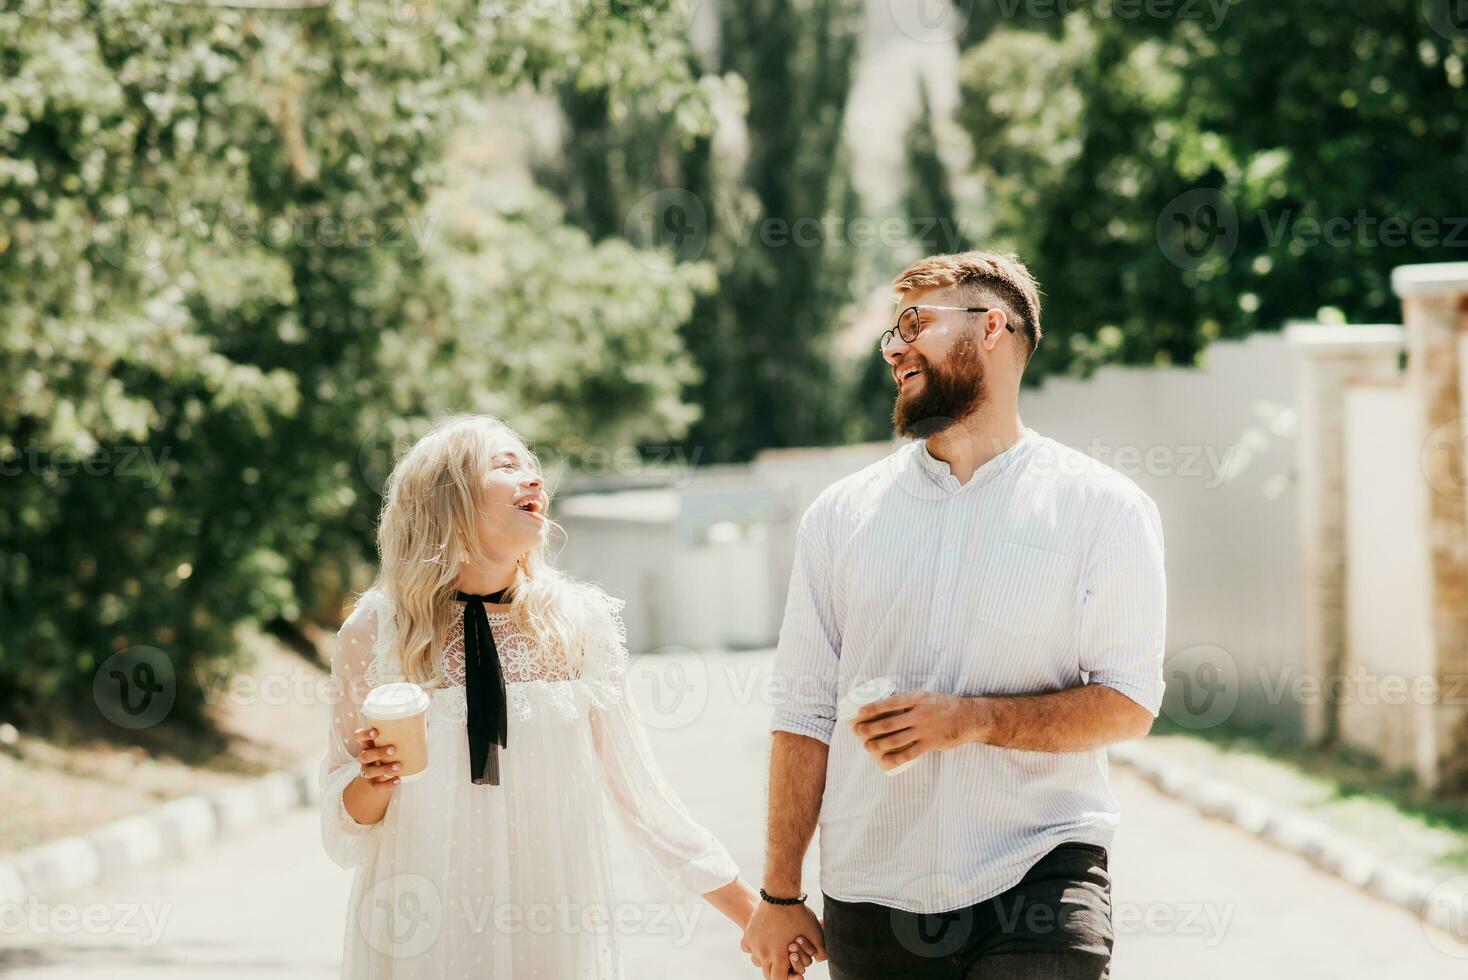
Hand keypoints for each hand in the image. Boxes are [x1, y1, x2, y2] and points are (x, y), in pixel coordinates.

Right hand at [353, 726, 401, 788]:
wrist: (382, 774)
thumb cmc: (391, 750)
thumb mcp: (393, 740)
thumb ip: (404, 731)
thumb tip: (424, 722)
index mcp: (367, 743)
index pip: (358, 736)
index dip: (364, 734)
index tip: (376, 732)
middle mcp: (364, 756)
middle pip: (364, 755)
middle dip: (378, 753)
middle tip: (393, 750)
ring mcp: (367, 770)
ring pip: (368, 772)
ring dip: (383, 769)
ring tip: (398, 766)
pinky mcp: (372, 783)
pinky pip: (376, 786)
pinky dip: (387, 784)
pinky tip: (398, 779)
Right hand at [741, 900, 825, 979]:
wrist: (781, 894)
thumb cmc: (800, 914)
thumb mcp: (815, 934)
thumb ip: (820, 951)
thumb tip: (819, 960)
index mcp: (780, 958)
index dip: (786, 978)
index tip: (791, 972)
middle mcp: (764, 954)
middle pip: (767, 973)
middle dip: (776, 969)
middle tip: (784, 960)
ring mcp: (754, 944)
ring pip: (757, 960)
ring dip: (765, 958)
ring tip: (774, 949)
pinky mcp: (748, 934)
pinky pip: (748, 948)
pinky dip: (754, 947)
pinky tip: (763, 940)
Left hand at [851, 691, 978, 770]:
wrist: (969, 718)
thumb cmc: (944, 706)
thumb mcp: (927, 697)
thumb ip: (910, 701)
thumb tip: (887, 706)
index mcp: (917, 699)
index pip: (890, 703)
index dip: (873, 708)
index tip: (859, 712)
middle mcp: (920, 714)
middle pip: (889, 723)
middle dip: (870, 729)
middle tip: (858, 732)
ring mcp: (925, 730)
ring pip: (896, 740)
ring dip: (878, 744)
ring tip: (867, 746)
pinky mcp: (931, 744)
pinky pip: (909, 754)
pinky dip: (895, 758)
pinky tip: (884, 760)